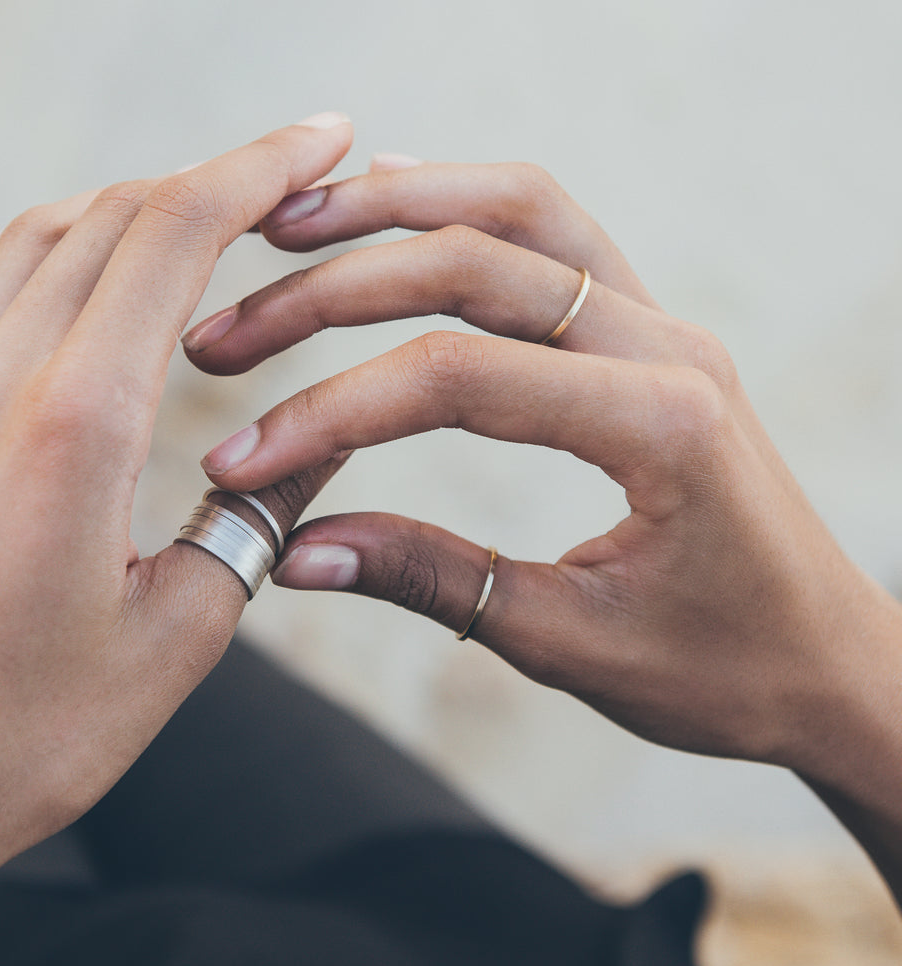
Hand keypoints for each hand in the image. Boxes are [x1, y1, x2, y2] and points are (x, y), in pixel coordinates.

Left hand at [0, 113, 351, 965]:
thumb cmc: (26, 732)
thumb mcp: (183, 631)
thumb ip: (262, 516)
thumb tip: (321, 440)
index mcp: (74, 427)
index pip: (176, 237)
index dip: (262, 168)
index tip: (327, 137)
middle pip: (115, 215)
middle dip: (217, 174)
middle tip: (295, 177)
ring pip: (44, 235)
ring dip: (139, 207)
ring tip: (215, 221)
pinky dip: (63, 249)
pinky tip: (99, 276)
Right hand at [187, 158, 901, 901]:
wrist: (827, 662)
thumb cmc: (725, 669)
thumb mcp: (572, 644)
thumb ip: (431, 580)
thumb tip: (299, 552)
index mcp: (662, 422)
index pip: (460, 380)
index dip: (333, 411)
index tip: (241, 458)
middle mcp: (667, 346)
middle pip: (476, 266)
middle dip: (335, 291)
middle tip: (228, 333)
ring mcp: (664, 327)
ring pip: (521, 212)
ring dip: (401, 206)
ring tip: (291, 227)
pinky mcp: (648, 336)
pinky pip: (555, 237)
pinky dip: (465, 207)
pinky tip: (395, 206)